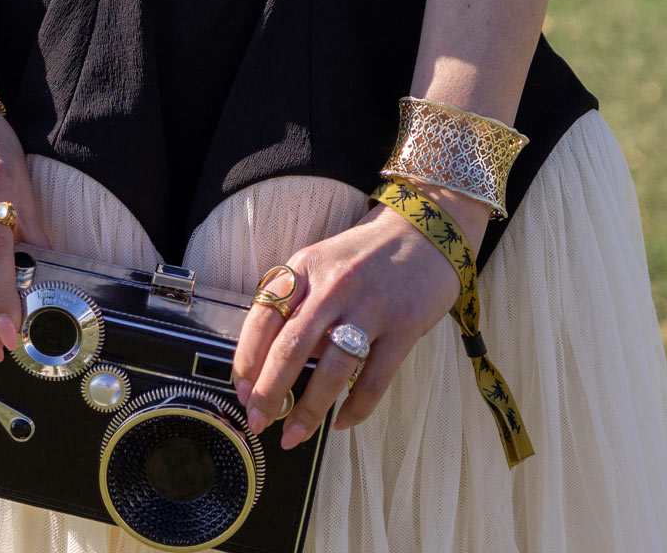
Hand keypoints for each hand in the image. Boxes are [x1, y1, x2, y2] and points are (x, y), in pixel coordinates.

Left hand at [231, 200, 466, 448]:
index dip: (247, 358)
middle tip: (256, 422)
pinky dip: (355, 409)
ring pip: (331, 371)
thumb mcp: (323, 261)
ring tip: (294, 435)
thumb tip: (271, 363)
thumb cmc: (366, 253)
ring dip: (308, 411)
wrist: (425, 230)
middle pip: (291, 347)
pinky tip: (341, 422)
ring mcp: (371, 307)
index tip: (240, 390)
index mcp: (307, 266)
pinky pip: (373, 380)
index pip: (264, 316)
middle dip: (269, 393)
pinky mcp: (403, 328)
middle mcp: (334, 285)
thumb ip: (299, 302)